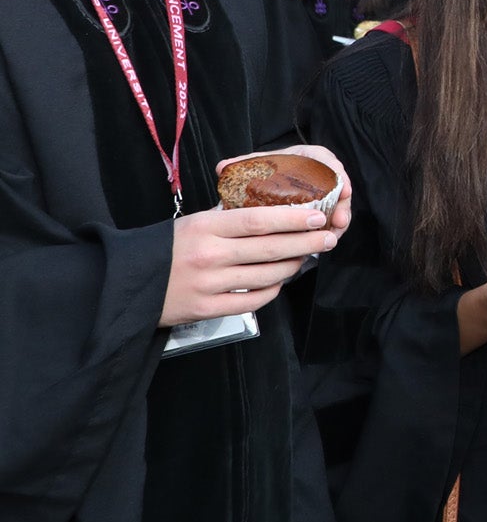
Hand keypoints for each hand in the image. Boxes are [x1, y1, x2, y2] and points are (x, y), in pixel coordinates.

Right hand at [163, 203, 339, 326]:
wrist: (124, 283)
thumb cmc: (162, 249)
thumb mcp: (192, 223)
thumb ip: (227, 220)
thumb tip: (271, 212)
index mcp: (204, 227)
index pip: (259, 220)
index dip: (293, 219)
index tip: (317, 216)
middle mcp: (209, 255)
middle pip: (270, 248)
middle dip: (306, 242)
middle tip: (327, 237)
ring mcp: (209, 284)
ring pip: (266, 275)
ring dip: (293, 266)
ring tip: (306, 256)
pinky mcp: (207, 309)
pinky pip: (253, 301)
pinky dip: (272, 290)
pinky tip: (280, 280)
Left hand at [228, 144, 354, 231]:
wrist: (269, 180)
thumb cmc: (266, 171)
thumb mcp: (257, 165)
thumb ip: (243, 165)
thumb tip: (222, 168)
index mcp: (307, 158)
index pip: (326, 160)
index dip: (337, 175)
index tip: (343, 189)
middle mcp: (319, 174)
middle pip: (337, 187)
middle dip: (343, 205)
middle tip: (340, 220)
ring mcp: (323, 193)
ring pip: (337, 205)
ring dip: (339, 220)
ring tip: (335, 234)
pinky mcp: (321, 208)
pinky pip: (331, 217)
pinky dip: (330, 228)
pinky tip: (328, 239)